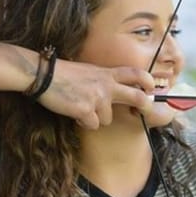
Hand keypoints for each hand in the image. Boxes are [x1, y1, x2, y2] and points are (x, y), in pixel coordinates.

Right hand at [38, 59, 154, 128]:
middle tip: (144, 109)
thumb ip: (102, 81)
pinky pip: (92, 125)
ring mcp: (98, 98)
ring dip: (96, 118)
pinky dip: (83, 123)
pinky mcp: (87, 111)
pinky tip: (74, 112)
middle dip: (144, 105)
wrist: (44, 76)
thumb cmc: (62, 74)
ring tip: (81, 107)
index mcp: (106, 73)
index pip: (134, 74)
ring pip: (107, 119)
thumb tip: (111, 94)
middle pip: (136, 97)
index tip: (151, 88)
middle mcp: (106, 85)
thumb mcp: (88, 71)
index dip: (147, 80)